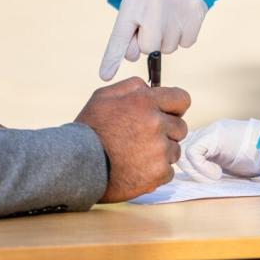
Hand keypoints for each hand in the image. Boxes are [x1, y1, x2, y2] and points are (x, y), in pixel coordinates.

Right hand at [74, 77, 189, 202]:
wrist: (77, 166)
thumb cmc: (89, 130)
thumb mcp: (104, 96)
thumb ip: (133, 86)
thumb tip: (151, 87)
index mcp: (147, 102)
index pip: (182, 99)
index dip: (175, 107)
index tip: (168, 114)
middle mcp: (157, 124)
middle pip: (180, 127)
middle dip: (167, 132)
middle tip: (145, 138)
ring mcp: (159, 150)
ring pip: (175, 150)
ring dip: (161, 153)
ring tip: (137, 155)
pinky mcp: (157, 173)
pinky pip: (168, 172)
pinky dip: (156, 173)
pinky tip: (137, 169)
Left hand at [99, 0, 206, 80]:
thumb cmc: (145, 6)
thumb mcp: (130, 16)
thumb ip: (125, 40)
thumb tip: (132, 57)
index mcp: (132, 1)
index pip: (121, 36)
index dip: (113, 58)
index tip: (105, 75)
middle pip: (148, 48)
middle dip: (149, 44)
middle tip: (152, 26)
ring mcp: (178, 2)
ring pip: (169, 48)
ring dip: (167, 40)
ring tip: (166, 21)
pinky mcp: (196, 8)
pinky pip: (187, 43)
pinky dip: (183, 37)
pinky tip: (180, 20)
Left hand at [178, 118, 259, 181]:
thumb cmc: (259, 159)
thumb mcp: (232, 163)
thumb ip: (215, 164)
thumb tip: (198, 180)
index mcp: (213, 138)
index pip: (188, 149)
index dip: (191, 168)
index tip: (206, 181)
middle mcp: (209, 131)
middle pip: (183, 149)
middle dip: (190, 170)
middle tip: (208, 181)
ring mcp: (211, 132)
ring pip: (185, 151)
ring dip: (196, 170)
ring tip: (215, 177)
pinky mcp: (215, 136)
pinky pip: (193, 152)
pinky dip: (201, 168)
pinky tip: (217, 174)